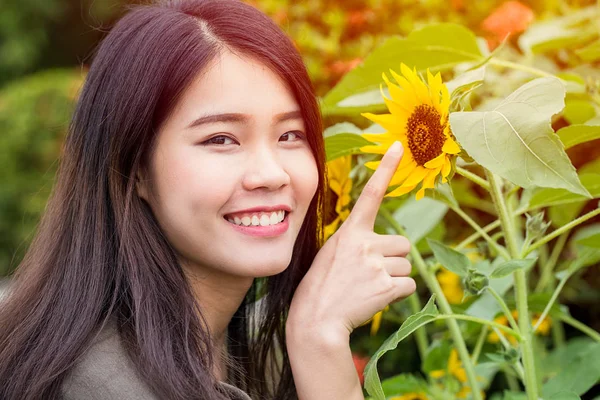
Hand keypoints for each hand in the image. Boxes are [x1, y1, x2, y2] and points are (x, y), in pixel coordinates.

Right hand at [288, 141, 415, 341]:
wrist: (316, 321)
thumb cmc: (319, 289)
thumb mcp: (330, 256)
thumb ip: (356, 244)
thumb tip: (387, 250)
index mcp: (349, 233)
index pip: (370, 195)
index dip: (386, 169)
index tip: (400, 147)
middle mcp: (366, 244)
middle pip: (403, 244)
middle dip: (393, 259)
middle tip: (370, 274)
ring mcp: (377, 265)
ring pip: (406, 266)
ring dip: (394, 278)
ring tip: (368, 288)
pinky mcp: (387, 286)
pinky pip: (408, 285)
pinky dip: (397, 293)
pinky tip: (376, 299)